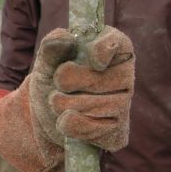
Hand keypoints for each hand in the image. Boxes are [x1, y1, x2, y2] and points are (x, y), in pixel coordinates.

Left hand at [30, 26, 134, 150]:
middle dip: (64, 83)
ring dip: (60, 104)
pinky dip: (66, 124)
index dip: (102, 50)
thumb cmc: (52, 80)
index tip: (91, 59)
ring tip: (57, 102)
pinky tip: (64, 119)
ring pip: (89, 105)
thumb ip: (52, 47)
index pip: (117, 43)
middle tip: (58, 84)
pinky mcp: (116, 131)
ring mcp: (123, 105)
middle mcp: (124, 75)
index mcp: (111, 49)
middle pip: (95, 78)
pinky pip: (87, 127)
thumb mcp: (46, 62)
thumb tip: (66, 40)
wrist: (47, 116)